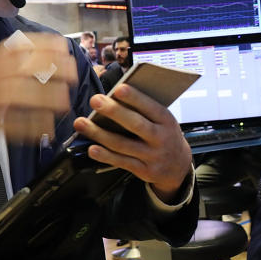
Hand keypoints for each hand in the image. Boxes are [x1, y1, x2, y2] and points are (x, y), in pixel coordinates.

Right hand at [0, 33, 77, 178]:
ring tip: (65, 102)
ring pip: (14, 94)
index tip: (63, 46)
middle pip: (18, 69)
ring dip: (44, 98)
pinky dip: (30, 126)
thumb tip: (52, 58)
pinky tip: (47, 128)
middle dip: (48, 69)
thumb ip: (15, 69)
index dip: (40, 44)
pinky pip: (9, 123)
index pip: (14, 47)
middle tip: (73, 74)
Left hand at [72, 84, 192, 201]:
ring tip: (81, 123)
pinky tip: (92, 148)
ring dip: (99, 133)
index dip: (135, 98)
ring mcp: (152, 156)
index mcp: (166, 121)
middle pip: (135, 124)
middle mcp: (161, 138)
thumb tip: (115, 98)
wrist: (178, 166)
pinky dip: (105, 155)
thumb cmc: (164, 135)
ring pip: (122, 144)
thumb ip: (145, 111)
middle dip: (114, 111)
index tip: (118, 88)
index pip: (151, 107)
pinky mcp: (144, 170)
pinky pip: (121, 162)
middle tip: (95, 100)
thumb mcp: (163, 121)